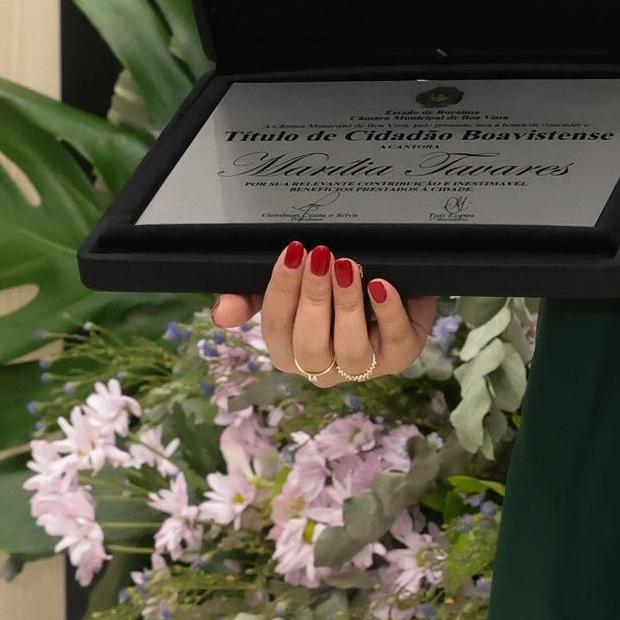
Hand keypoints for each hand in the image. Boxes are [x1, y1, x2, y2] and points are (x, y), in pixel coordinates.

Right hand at [211, 241, 438, 382]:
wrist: (390, 287)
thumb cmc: (330, 292)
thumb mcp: (292, 288)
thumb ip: (251, 297)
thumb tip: (220, 313)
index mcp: (288, 351)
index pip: (275, 327)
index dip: (282, 289)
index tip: (292, 251)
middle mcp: (322, 368)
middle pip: (309, 344)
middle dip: (313, 296)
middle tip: (320, 255)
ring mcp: (361, 367)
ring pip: (350, 349)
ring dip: (347, 304)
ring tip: (347, 266)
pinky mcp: (399, 357)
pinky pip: (394, 341)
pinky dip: (387, 311)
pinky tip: (380, 285)